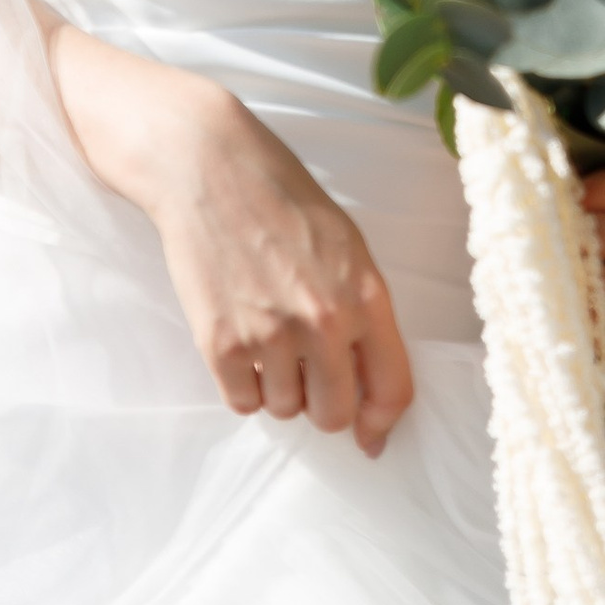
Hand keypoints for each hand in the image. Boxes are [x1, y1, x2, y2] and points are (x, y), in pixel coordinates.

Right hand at [46, 29, 415, 453]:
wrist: (211, 169)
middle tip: (303, 370)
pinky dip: (241, 385)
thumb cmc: (281, 201)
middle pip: (335, 413)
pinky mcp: (222, 343)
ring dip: (277, 388)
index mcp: (365, 296)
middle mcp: (324, 322)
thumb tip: (367, 392)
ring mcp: (272, 334)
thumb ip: (363, 315)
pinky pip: (242, 402)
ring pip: (285, 410)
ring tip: (265, 338)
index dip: (381, 422)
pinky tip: (238, 343)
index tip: (368, 435)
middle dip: (321, 403)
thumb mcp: (346, 248)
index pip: (393, 389)